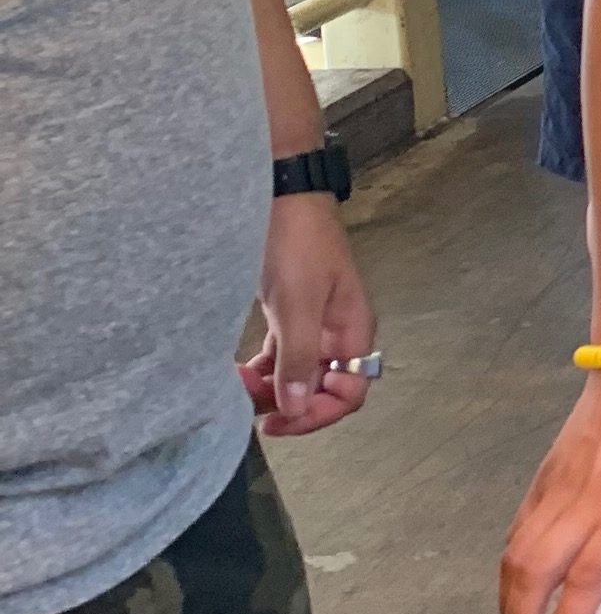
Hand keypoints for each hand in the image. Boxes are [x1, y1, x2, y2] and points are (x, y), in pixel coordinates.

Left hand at [245, 194, 374, 433]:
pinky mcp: (292, 312)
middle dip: (286, 402)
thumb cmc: (296, 245)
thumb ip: (299, 357)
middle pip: (321, 388)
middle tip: (244, 405)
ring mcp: (315, 323)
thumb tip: (297, 408)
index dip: (316, 415)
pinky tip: (238, 372)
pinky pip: (281, 354)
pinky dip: (263, 368)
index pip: (348, 393)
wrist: (283, 192)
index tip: (276, 422)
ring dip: (271, 387)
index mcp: (352, 332)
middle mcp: (337, 333)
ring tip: (235, 387)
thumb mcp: (297, 302)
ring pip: (298, 372)